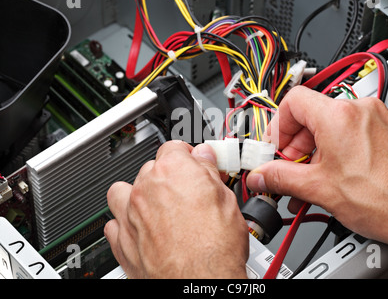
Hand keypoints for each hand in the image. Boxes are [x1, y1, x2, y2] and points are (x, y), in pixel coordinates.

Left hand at [104, 141, 248, 278]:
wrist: (198, 285)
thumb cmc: (215, 249)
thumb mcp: (227, 201)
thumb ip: (210, 173)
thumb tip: (205, 159)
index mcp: (172, 170)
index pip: (174, 148)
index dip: (188, 156)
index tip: (195, 164)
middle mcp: (146, 188)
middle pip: (151, 168)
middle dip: (168, 177)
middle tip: (187, 193)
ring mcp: (130, 214)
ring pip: (124, 190)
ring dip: (137, 194)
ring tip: (156, 206)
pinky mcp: (121, 241)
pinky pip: (114, 222)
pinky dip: (126, 222)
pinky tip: (142, 229)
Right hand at [246, 86, 387, 256]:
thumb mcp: (321, 190)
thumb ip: (281, 178)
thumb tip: (261, 175)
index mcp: (338, 116)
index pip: (292, 102)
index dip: (277, 127)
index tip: (275, 149)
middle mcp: (360, 109)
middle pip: (312, 115)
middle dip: (296, 145)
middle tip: (290, 169)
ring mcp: (378, 118)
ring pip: (333, 125)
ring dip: (316, 150)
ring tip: (314, 179)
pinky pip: (354, 132)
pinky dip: (339, 150)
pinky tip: (337, 175)